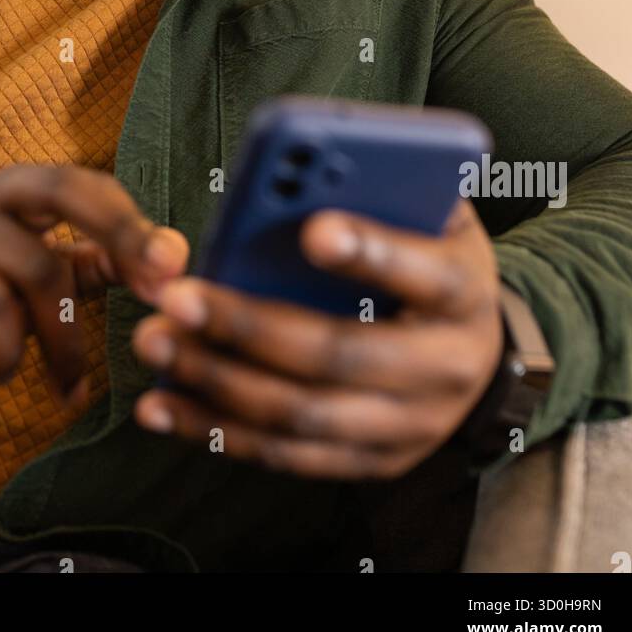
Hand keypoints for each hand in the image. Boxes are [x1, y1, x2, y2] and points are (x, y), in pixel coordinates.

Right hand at [0, 164, 187, 405]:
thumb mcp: (36, 279)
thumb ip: (94, 263)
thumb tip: (172, 255)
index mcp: (19, 191)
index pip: (88, 184)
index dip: (134, 223)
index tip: (175, 270)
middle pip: (62, 189)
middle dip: (121, 232)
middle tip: (159, 286)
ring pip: (33, 266)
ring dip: (64, 337)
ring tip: (68, 384)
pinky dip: (9, 348)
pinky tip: (8, 375)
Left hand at [132, 199, 503, 478]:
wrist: (476, 347)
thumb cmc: (430, 253)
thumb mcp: (429, 211)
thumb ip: (384, 188)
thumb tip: (307, 169)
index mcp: (463, 292)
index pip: (422, 273)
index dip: (370, 252)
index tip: (312, 229)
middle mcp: (445, 369)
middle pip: (339, 355)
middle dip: (249, 327)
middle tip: (177, 297)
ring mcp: (408, 427)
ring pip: (301, 415)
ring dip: (217, 382)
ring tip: (155, 341)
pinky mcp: (370, 462)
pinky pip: (285, 455)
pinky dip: (216, 431)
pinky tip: (160, 404)